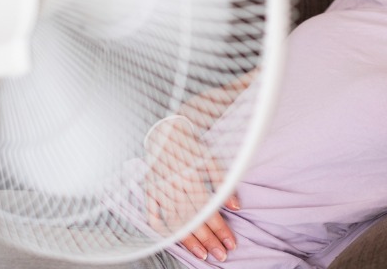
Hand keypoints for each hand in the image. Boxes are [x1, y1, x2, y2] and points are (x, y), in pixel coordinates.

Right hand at [144, 115, 237, 261]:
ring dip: (190, 240)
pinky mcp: (150, 191)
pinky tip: (172, 241)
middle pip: (193, 220)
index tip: (231, 243)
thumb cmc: (191, 146)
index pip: (209, 211)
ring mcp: (160, 190)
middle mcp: (174, 187)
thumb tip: (237, 206)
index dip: (221, 229)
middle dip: (208, 240)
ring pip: (175, 222)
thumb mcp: (211, 159)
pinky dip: (161, 229)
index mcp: (191, 178)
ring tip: (202, 254)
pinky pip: (153, 215)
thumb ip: (224, 183)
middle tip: (220, 255)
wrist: (165, 131)